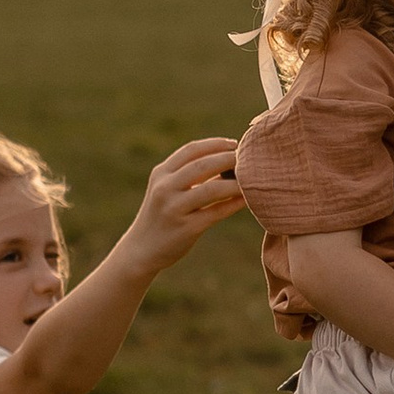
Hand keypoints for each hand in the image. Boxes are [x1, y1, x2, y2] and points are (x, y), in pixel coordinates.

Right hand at [133, 135, 249, 267]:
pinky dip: (234, 204)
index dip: (216, 144)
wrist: (141, 249)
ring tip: (252, 180)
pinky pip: (216, 212)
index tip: (235, 144)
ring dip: (236, 183)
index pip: (191, 150)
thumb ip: (189, 174)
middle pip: (203, 165)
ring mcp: (174, 208)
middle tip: (249, 159)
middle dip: (229, 159)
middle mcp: (165, 188)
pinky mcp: (186, 229)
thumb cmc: (162, 215)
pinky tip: (247, 200)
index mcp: (161, 174)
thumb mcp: (167, 189)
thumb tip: (227, 159)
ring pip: (212, 189)